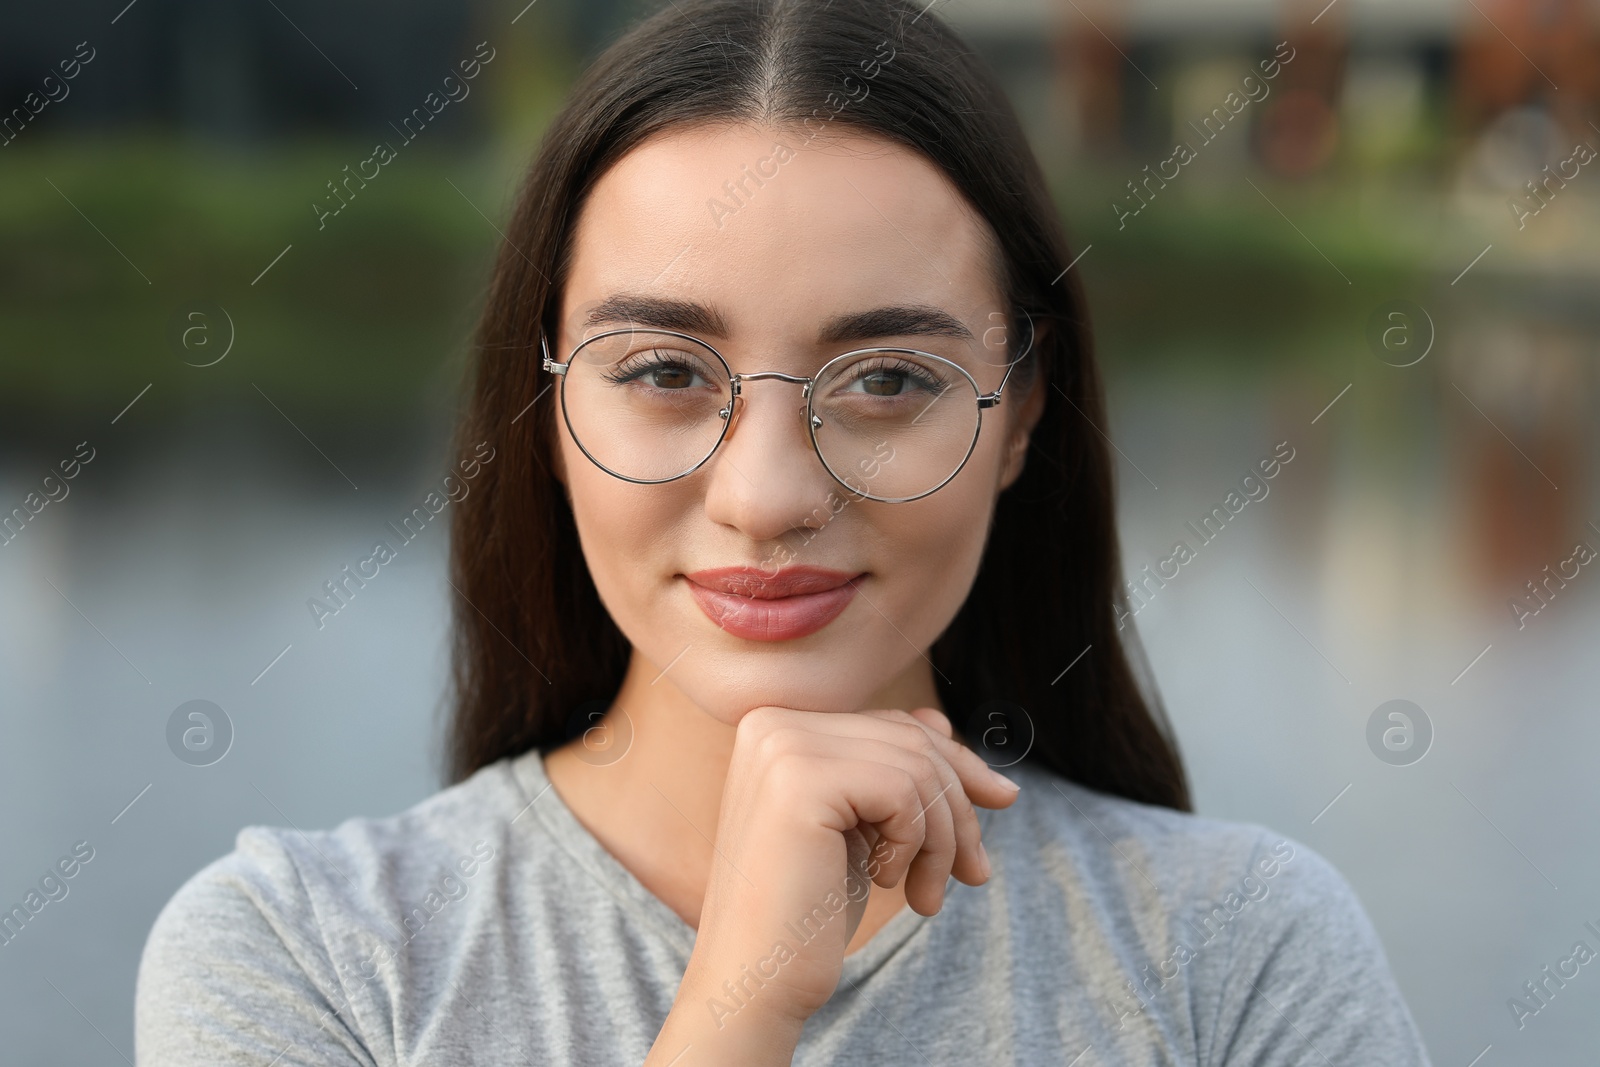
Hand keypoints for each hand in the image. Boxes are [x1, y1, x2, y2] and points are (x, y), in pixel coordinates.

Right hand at [646, 705, 1020, 1064]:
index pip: (893, 726)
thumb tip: (944, 723)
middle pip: (911, 742)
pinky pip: (903, 792)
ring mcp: (783, 747)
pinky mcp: (801, 781)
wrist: (755, 978)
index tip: (1000, 803)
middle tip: (974, 874)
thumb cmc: (806, 911)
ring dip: (943, 839)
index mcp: (777, 726)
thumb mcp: (858, 827)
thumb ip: (889, 768)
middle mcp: (773, 723)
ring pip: (916, 768)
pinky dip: (914, 845)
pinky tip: (884, 883)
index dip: (955, 767)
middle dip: (959, 809)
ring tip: (927, 894)